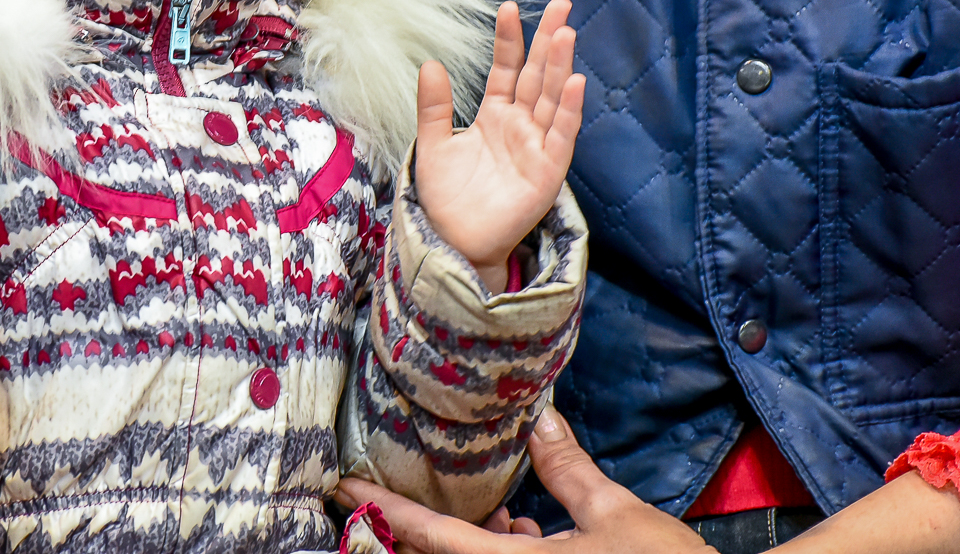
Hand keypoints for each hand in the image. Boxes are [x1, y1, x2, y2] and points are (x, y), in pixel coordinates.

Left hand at [335, 407, 715, 553]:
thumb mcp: (615, 512)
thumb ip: (567, 468)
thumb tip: (538, 419)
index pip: (431, 538)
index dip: (383, 509)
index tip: (343, 487)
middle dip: (420, 525)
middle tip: (398, 488)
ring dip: (469, 540)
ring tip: (504, 510)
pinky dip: (503, 551)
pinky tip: (531, 530)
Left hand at [415, 0, 585, 289]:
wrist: (455, 241)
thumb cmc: (447, 197)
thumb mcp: (433, 144)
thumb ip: (434, 106)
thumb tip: (430, 62)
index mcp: (495, 115)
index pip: (506, 69)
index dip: (509, 40)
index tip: (508, 6)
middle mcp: (520, 126)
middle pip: (537, 75)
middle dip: (548, 40)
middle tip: (561, 4)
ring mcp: (537, 146)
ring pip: (551, 98)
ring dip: (560, 67)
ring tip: (566, 33)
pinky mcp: (548, 171)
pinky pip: (561, 135)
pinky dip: (568, 109)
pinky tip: (575, 81)